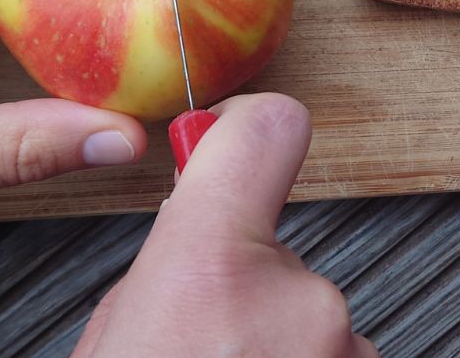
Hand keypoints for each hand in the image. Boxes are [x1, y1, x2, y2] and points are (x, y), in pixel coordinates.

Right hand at [73, 93, 377, 357]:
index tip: (235, 135)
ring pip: (305, 312)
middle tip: (206, 338)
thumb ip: (167, 258)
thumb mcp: (113, 332)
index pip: (270, 128)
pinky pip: (334, 353)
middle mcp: (299, 302)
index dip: (249, 124)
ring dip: (274, 338)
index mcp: (212, 268)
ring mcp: (347, 347)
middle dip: (248, 286)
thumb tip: (197, 225)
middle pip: (279, 249)